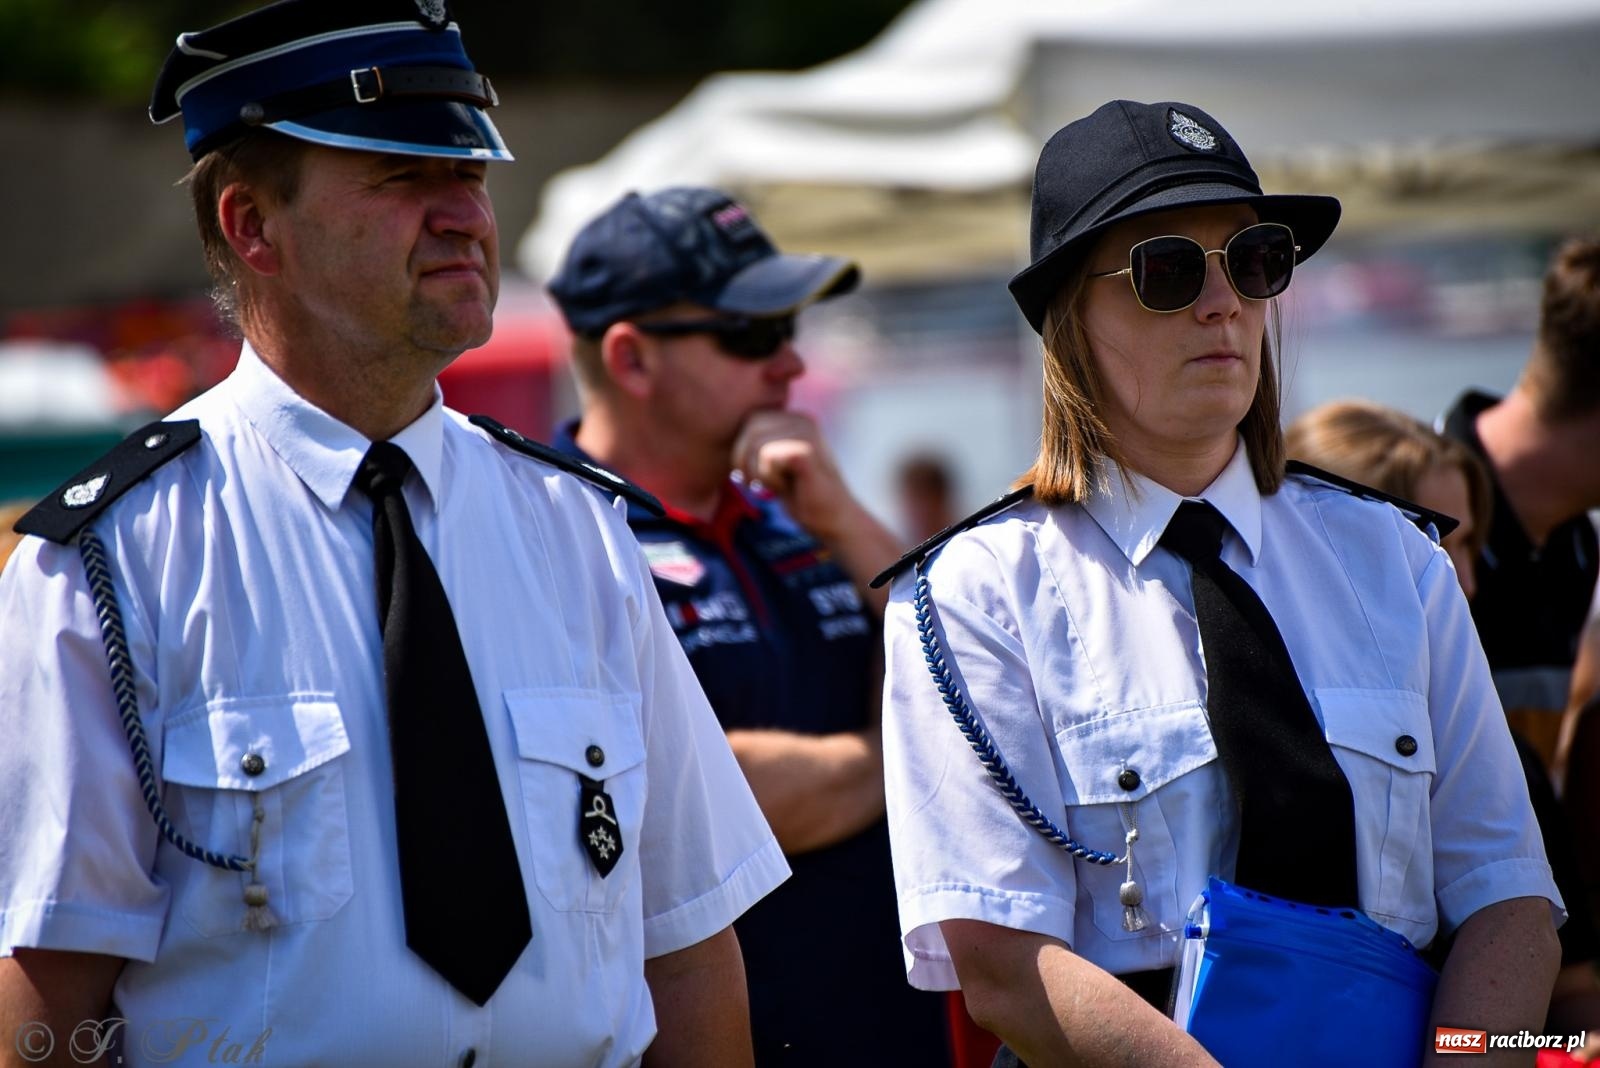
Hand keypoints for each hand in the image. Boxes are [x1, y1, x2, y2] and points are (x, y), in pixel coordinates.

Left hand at [732, 410, 852, 540]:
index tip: (752, 476)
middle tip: (759, 484)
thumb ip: (754, 444)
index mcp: (794, 418)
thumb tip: (719, 435)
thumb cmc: (800, 494)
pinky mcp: (807, 450)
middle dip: (745, 460)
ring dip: (760, 473)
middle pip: (750, 427)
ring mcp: (807, 432)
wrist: (831, 520)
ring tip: (780, 485)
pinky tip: (788, 488)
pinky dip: (771, 478)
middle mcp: (802, 419)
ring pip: (756, 443)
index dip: (742, 448)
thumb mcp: (771, 464)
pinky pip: (768, 457)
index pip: (750, 419)